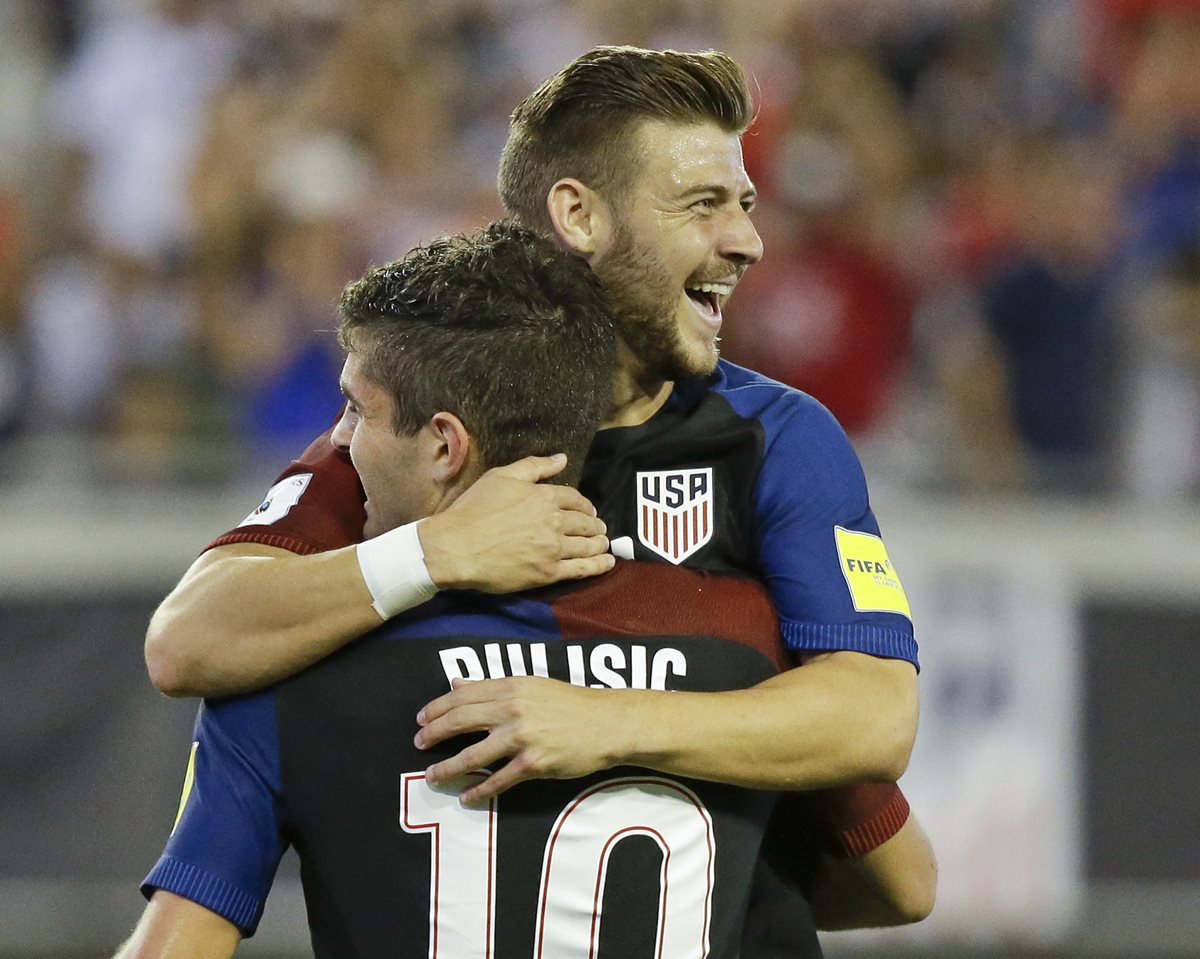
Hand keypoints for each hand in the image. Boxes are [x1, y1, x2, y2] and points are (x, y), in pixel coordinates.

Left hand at [414, 677, 625, 803]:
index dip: (436, 708)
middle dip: (434, 734)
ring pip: (473, 755)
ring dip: (448, 768)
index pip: (462, 696)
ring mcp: (522, 738)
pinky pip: (498, 780)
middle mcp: (513, 710)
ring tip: (432, 775)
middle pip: (460, 722)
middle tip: (419, 744)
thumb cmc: (571, 703)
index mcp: (511, 687)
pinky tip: (466, 797)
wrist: (607, 724)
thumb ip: (492, 687)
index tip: (421, 719)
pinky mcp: (533, 764)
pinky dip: (478, 791)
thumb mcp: (531, 685)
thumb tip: (457, 684)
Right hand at [418, 454, 613, 591]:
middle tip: (598, 528)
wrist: (456, 547)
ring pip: (587, 545)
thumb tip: (562, 458)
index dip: (584, 505)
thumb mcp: (501, 477)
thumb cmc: (474, 509)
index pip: (575, 499)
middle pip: (585, 522)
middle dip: (594, 524)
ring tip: (603, 544)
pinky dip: (598, 566)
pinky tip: (607, 564)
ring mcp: (553, 548)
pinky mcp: (548, 572)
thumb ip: (534, 466)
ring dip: (599, 544)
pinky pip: (582, 569)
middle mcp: (554, 521)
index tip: (588, 510)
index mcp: (544, 496)